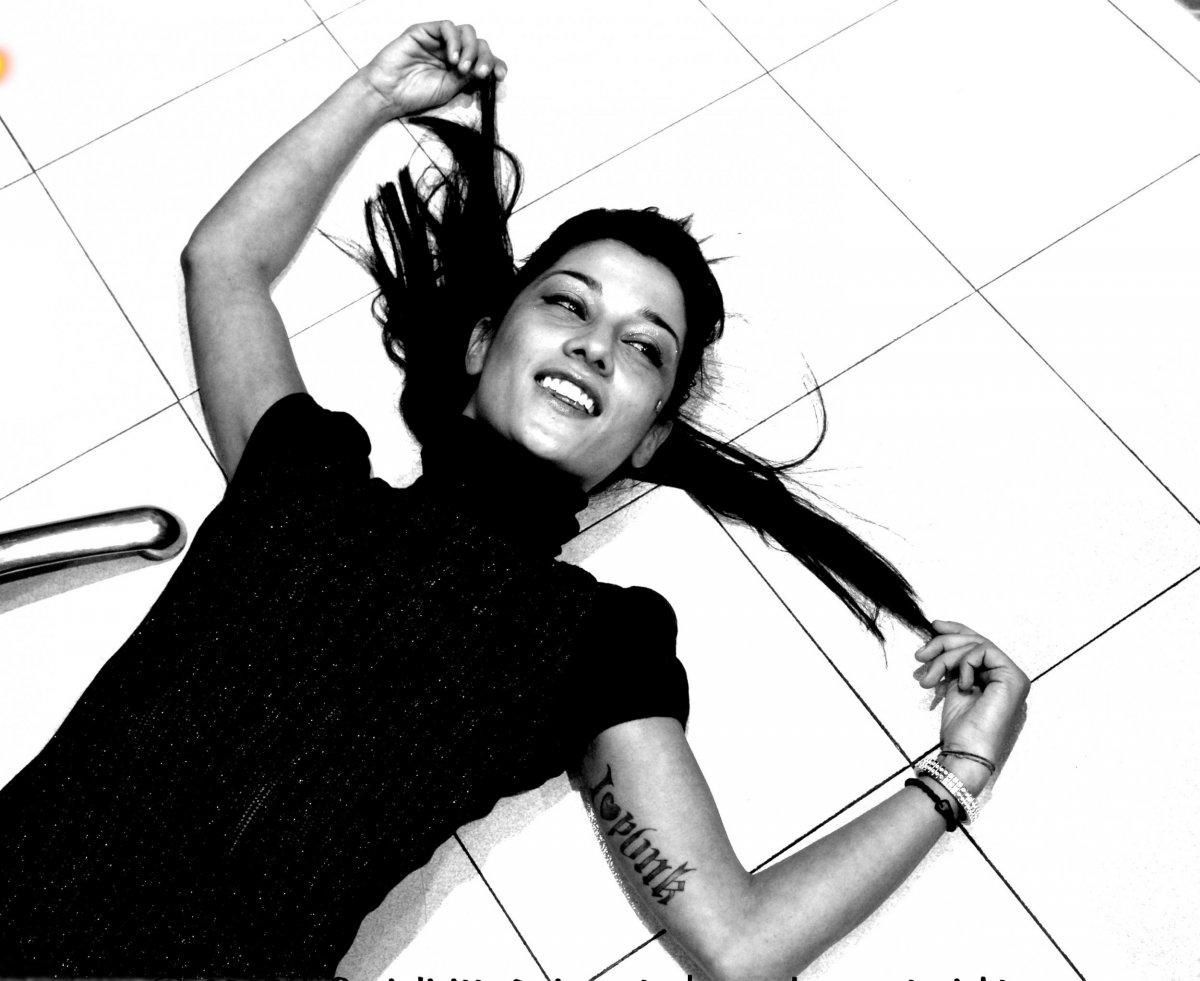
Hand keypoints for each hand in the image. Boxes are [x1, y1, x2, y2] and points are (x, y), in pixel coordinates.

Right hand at [360, 20, 507, 118]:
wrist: (388, 94)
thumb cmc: (414, 94)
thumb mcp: (450, 89)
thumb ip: (468, 77)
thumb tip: (488, 69)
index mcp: (459, 67)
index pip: (484, 59)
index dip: (495, 64)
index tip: (500, 76)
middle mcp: (451, 51)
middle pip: (479, 44)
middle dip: (484, 57)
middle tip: (479, 73)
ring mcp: (438, 41)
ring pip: (466, 32)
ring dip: (471, 49)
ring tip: (463, 68)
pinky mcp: (425, 31)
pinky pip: (447, 26)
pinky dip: (454, 40)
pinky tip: (452, 58)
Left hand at [913, 619, 1030, 776]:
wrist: (965, 752)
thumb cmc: (959, 728)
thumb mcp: (953, 684)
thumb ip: (953, 662)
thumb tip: (939, 634)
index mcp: (996, 677)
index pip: (977, 644)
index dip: (955, 631)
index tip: (934, 626)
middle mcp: (1008, 675)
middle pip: (975, 641)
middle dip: (944, 643)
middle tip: (921, 655)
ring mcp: (1014, 677)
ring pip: (976, 644)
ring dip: (945, 656)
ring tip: (929, 676)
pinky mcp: (1013, 678)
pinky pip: (982, 652)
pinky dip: (963, 664)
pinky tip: (960, 685)